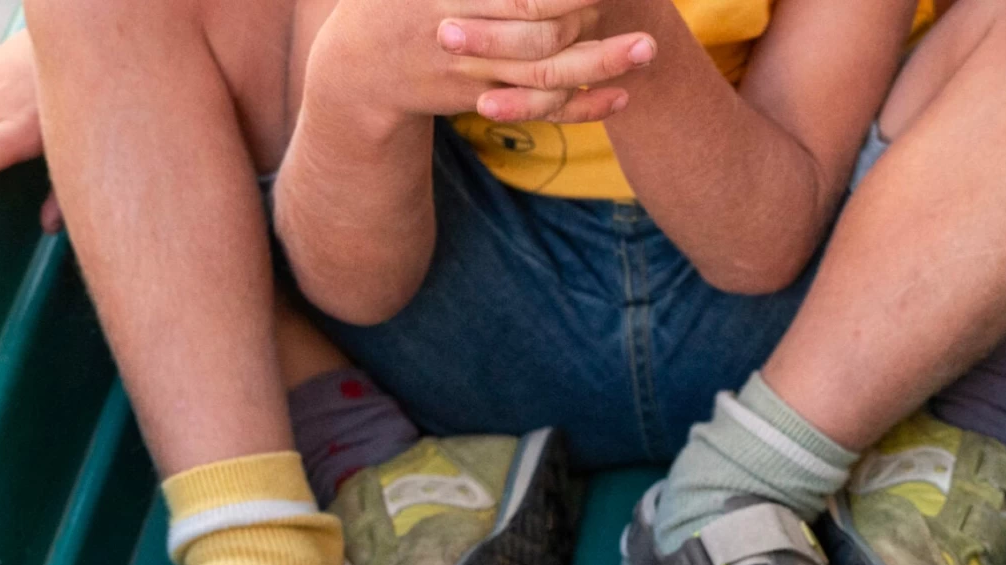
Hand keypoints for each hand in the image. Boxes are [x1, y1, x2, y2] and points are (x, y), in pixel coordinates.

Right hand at [314, 0, 654, 129]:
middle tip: (643, 13)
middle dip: (591, 16)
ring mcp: (476, 76)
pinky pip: (540, 110)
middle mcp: (465, 37)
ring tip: (646, 49)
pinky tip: (618, 95)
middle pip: (540, 33)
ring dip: (599, 64)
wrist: (359, 70)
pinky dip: (580, 106)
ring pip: (546, 77)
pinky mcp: (485, 101)